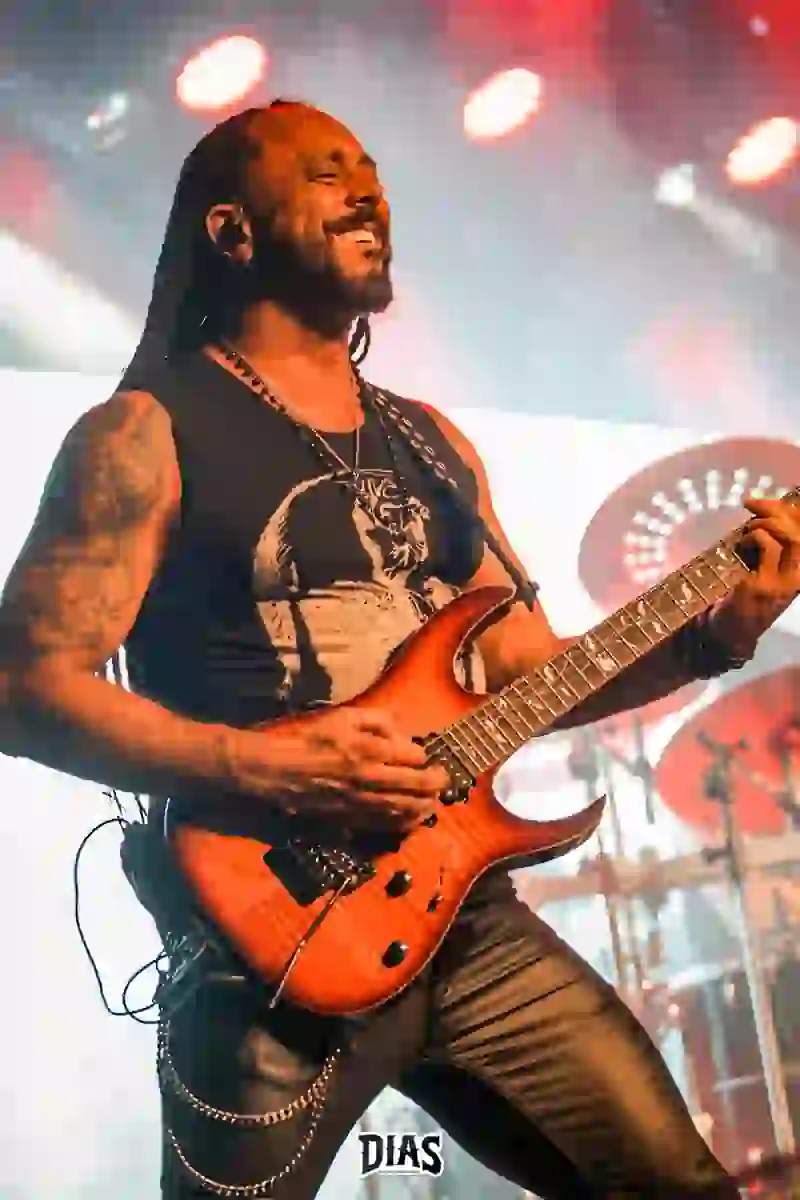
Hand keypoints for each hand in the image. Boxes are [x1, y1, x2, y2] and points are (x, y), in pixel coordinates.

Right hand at [241, 706, 450, 831]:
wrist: (275, 771)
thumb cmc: (307, 738)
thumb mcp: (342, 716)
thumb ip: (375, 718)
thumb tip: (400, 730)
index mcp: (369, 749)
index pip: (413, 755)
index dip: (422, 755)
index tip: (422, 755)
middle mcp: (370, 778)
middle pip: (416, 785)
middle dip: (435, 783)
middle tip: (443, 780)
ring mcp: (361, 802)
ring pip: (404, 809)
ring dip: (424, 807)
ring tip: (433, 803)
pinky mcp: (350, 819)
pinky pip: (383, 825)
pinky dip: (402, 824)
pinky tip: (410, 820)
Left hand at [710, 494, 799, 651]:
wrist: (728, 635)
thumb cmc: (743, 601)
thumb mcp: (762, 572)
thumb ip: (769, 551)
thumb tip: (764, 517)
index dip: (795, 512)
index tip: (774, 500)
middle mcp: (799, 576)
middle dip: (779, 510)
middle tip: (753, 502)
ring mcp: (785, 582)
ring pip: (790, 537)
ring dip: (766, 523)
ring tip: (747, 527)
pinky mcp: (765, 584)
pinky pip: (767, 546)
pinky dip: (754, 536)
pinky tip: (742, 542)